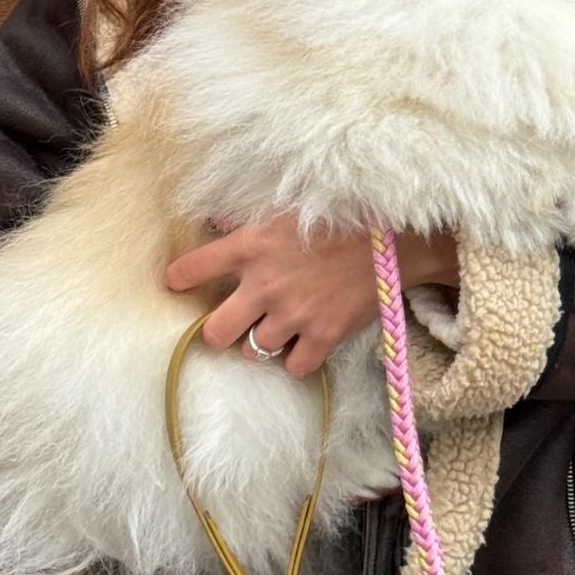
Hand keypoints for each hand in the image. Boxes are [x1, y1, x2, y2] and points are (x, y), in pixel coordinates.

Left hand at [163, 216, 458, 377]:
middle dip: (219, 330)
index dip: (179, 280)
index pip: (192, 269)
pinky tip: (304, 341)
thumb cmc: (342, 217)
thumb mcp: (288, 208)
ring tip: (277, 326)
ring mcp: (294, 314)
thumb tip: (213, 224)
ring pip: (253, 351)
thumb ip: (247, 220)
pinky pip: (294, 366)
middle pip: (214, 332)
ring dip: (262, 341)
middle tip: (232, 321)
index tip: (178, 284)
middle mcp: (265, 284)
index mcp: (251, 246)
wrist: (396, 241)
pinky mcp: (323, 335)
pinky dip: (297, 358)